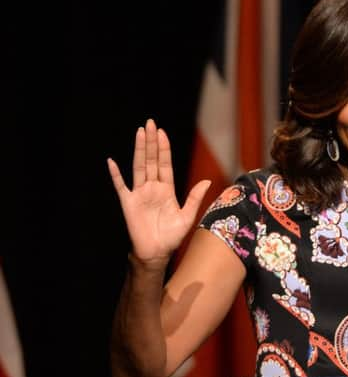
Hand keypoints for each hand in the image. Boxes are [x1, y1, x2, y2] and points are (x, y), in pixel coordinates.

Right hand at [107, 119, 210, 261]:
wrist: (156, 252)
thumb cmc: (172, 236)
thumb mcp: (187, 216)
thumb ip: (194, 198)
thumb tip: (207, 181)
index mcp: (167, 189)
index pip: (165, 164)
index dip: (164, 148)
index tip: (162, 132)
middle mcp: (153, 187)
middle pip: (152, 160)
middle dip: (152, 142)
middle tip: (150, 123)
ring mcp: (140, 194)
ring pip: (139, 167)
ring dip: (139, 150)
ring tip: (139, 133)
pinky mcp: (128, 203)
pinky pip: (120, 186)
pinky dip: (115, 174)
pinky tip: (111, 162)